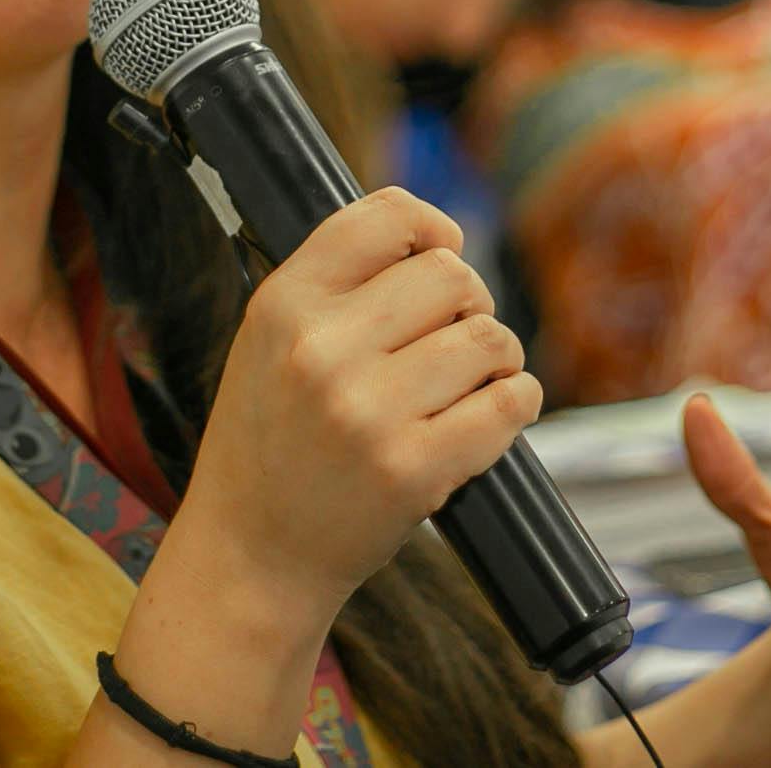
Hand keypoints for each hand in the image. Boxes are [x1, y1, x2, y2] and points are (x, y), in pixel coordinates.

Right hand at [178, 189, 539, 613]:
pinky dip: (517, 402)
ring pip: (489, 337)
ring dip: (498, 357)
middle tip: (454, 338)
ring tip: (472, 382)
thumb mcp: (268, 341)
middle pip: (452, 275)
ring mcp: (368, 412)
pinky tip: (495, 412)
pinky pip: (507, 403)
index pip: (387, 215)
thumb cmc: (271, 442)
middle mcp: (322, 350)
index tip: (443, 252)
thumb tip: (440, 239)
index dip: (432, 227)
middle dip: (470, 303)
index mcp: (284, 304)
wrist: (252, 554)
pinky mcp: (412, 470)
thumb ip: (337, 284)